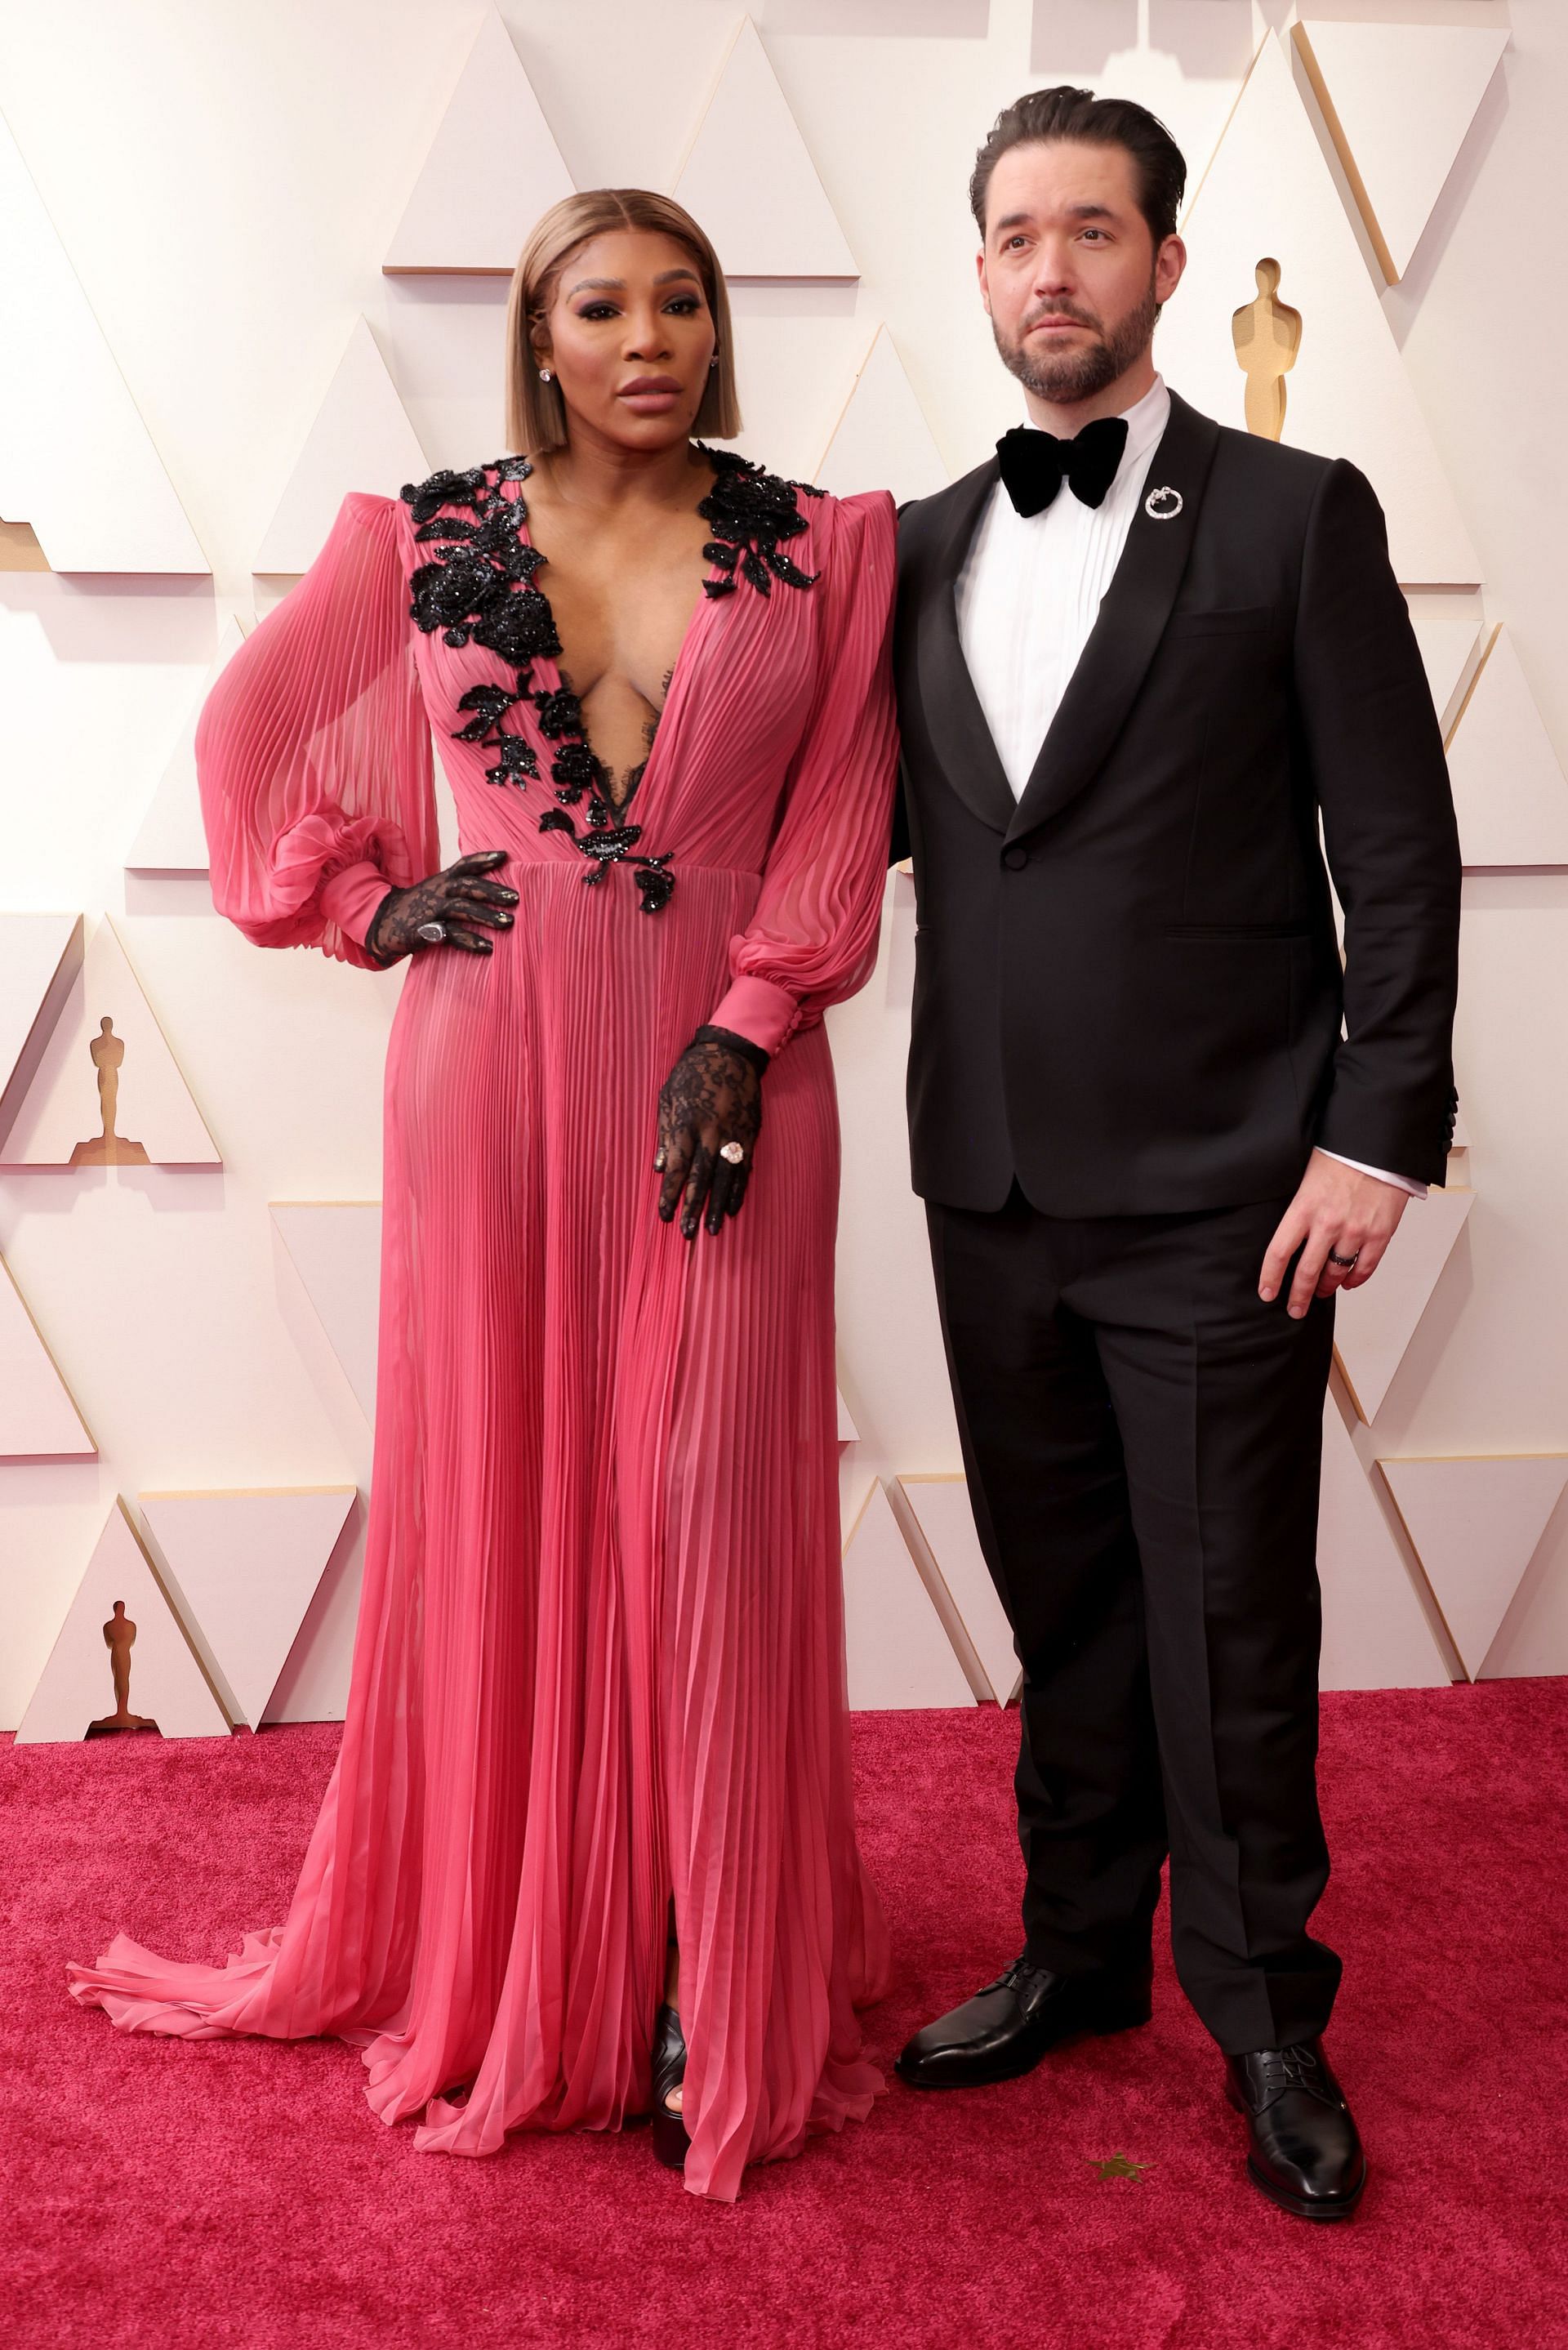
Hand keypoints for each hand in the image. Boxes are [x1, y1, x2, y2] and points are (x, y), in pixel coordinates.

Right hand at [365, 849, 516, 961]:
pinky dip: (470, 941)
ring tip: (508, 923)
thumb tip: (493, 888)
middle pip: (468, 887)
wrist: (383, 921)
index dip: (483, 859)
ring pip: (462, 909)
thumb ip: (460, 887)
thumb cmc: (419, 907)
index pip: (465, 865)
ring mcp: (433, 910)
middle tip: (516, 898)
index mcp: (443, 880)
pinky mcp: (427, 930)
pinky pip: (452, 935)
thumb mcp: (438, 891)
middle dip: (493, 891)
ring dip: (486, 915)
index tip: (505, 855)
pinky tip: (487, 948)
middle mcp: (439, 891)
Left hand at [655, 1029, 764, 1239]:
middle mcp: (710, 1133)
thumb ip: (665, 1133)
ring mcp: (732, 1134)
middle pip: (701, 1178)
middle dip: (693, 1207)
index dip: (671, 1193)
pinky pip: (744, 1167)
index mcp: (686, 1124)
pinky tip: (732, 1207)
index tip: (665, 1214)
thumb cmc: (692, 1073)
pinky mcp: (749, 1134)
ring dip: (716, 1205)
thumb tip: (661, 1167)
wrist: (731, 1052)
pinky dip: (738, 1189)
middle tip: (687, 1232)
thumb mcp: (669, 1097)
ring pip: (724, 1177)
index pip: (678, 1167)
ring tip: (711, 1228)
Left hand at [1260, 1149, 1410, 1317]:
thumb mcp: (1306, 1179)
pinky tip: (1347, 1283)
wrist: (1377, 1146)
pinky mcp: (1380, 1234)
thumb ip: (1299, 1209)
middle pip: (1307, 1272)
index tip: (1266, 1293)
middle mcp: (1328, 1224)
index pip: (1279, 1252)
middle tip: (1294, 1309)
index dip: (1271, 1277)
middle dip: (1298, 1296)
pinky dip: (1354, 1280)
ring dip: (1326, 1288)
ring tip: (1321, 1293)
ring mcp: (1355, 1231)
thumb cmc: (1340, 1157)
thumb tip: (1290, 1235)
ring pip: (1336, 1274)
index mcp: (1303, 1208)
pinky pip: (1365, 1267)